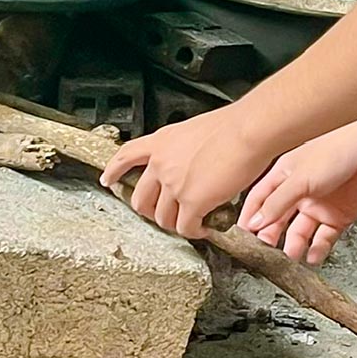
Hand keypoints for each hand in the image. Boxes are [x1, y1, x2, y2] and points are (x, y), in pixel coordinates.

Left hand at [100, 106, 274, 239]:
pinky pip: (185, 227)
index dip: (114, 170)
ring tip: (191, 223)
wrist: (248, 131)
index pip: (127, 155)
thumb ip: (184, 149)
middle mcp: (162, 163)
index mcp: (162, 141)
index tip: (108, 178)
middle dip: (150, 212)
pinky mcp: (191, 202)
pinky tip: (204, 228)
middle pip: (141, 199)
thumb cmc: (234, 125)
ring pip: (163, 218)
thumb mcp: (196, 130)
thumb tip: (192, 164)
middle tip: (162, 215)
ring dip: (176, 224)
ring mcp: (174, 184)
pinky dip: (194, 232)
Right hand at [238, 116, 356, 264]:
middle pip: (278, 219)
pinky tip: (312, 257)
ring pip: (300, 232)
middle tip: (264, 252)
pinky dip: (318, 249)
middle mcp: (300, 191)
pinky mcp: (339, 216)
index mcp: (285, 175)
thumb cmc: (337, 149)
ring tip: (289, 257)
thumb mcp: (299, 178)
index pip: (259, 199)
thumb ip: (277, 203)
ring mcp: (319, 205)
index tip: (242, 235)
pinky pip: (324, 238)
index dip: (250, 217)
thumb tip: (255, 222)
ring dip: (294, 246)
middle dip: (270, 236)